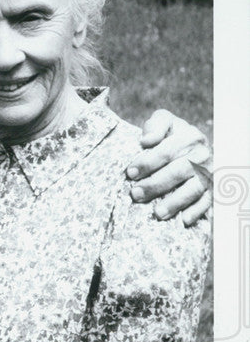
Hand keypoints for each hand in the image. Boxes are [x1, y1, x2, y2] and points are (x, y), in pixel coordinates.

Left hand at [126, 109, 211, 224]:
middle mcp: (202, 155)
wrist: (191, 144)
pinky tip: (184, 220)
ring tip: (157, 213)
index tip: (130, 173)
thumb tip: (147, 141)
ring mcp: (208, 173)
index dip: (147, 162)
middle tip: (135, 194)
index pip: (167, 151)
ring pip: (193, 189)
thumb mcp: (163, 121)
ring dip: (175, 202)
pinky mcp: (212, 188)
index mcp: (190, 136)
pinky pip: (207, 202)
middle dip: (155, 184)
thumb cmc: (170, 135)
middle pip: (179, 171)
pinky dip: (197, 211)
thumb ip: (156, 125)